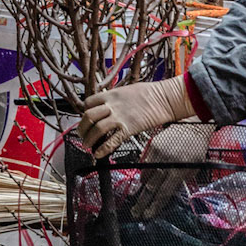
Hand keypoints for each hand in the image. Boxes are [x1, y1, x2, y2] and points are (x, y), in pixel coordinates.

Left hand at [77, 75, 193, 157]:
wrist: (164, 98)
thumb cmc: (149, 93)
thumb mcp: (125, 90)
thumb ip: (113, 99)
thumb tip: (106, 106)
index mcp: (110, 94)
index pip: (88, 103)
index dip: (84, 112)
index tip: (86, 119)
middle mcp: (112, 105)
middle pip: (88, 116)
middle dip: (82, 128)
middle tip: (82, 135)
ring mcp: (120, 117)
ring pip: (97, 129)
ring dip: (89, 139)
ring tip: (86, 146)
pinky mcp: (129, 128)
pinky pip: (112, 140)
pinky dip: (103, 149)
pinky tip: (98, 154)